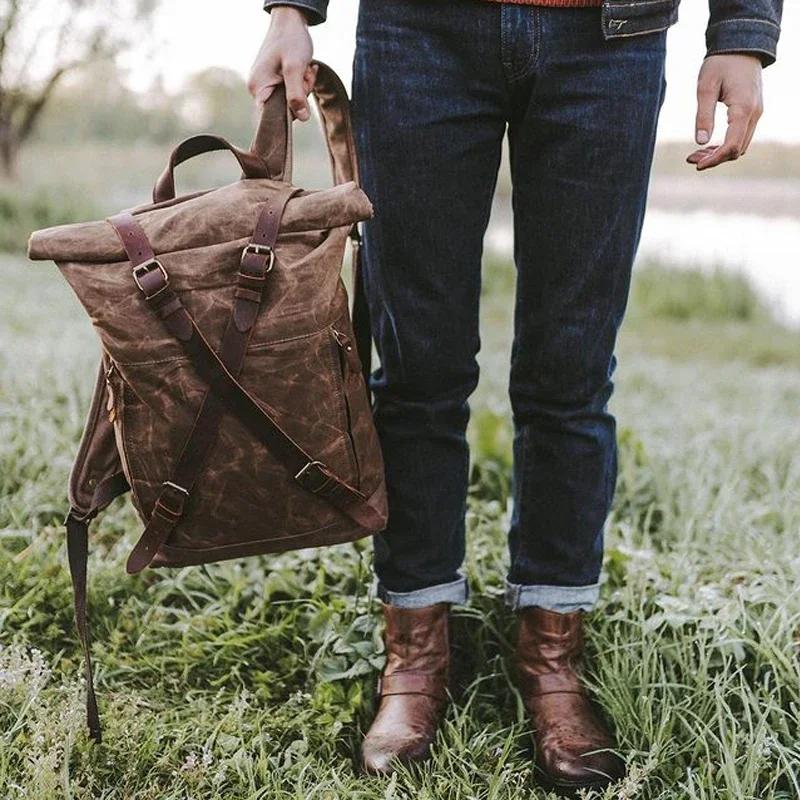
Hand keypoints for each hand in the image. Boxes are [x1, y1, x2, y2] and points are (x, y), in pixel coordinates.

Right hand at [247, 7, 317, 120]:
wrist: (290, 20)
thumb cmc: (291, 40)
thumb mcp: (295, 68)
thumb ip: (297, 95)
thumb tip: (302, 118)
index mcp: (257, 88)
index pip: (272, 117)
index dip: (290, 112)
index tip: (300, 95)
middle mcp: (257, 88)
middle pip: (284, 108)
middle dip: (300, 94)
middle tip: (305, 75)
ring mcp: (265, 84)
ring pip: (289, 99)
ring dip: (303, 87)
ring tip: (305, 69)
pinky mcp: (273, 80)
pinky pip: (290, 90)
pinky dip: (301, 82)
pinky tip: (304, 69)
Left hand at [687, 54, 762, 170]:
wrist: (741, 45)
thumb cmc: (721, 63)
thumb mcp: (706, 87)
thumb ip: (703, 115)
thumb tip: (701, 142)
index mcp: (743, 109)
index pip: (732, 145)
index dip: (714, 159)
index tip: (696, 165)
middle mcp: (754, 114)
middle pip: (737, 150)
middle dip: (714, 159)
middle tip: (690, 158)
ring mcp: (756, 113)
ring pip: (740, 145)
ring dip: (719, 153)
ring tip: (695, 154)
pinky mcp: (752, 112)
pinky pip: (741, 136)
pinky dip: (725, 144)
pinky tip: (707, 145)